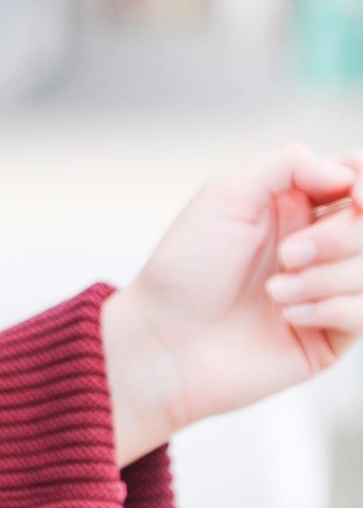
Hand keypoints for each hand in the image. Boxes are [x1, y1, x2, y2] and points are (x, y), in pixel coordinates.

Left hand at [99, 141, 362, 465]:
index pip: (359, 179)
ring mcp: (328, 288)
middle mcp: (319, 242)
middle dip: (338, 238)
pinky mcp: (332, 334)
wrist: (163, 343)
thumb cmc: (184, 268)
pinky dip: (329, 309)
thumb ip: (288, 165)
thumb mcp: (225, 195)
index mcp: (296, 202)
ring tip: (274, 292)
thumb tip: (346, 173)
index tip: (353, 196)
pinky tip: (287, 316)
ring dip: (325, 278)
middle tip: (286, 256)